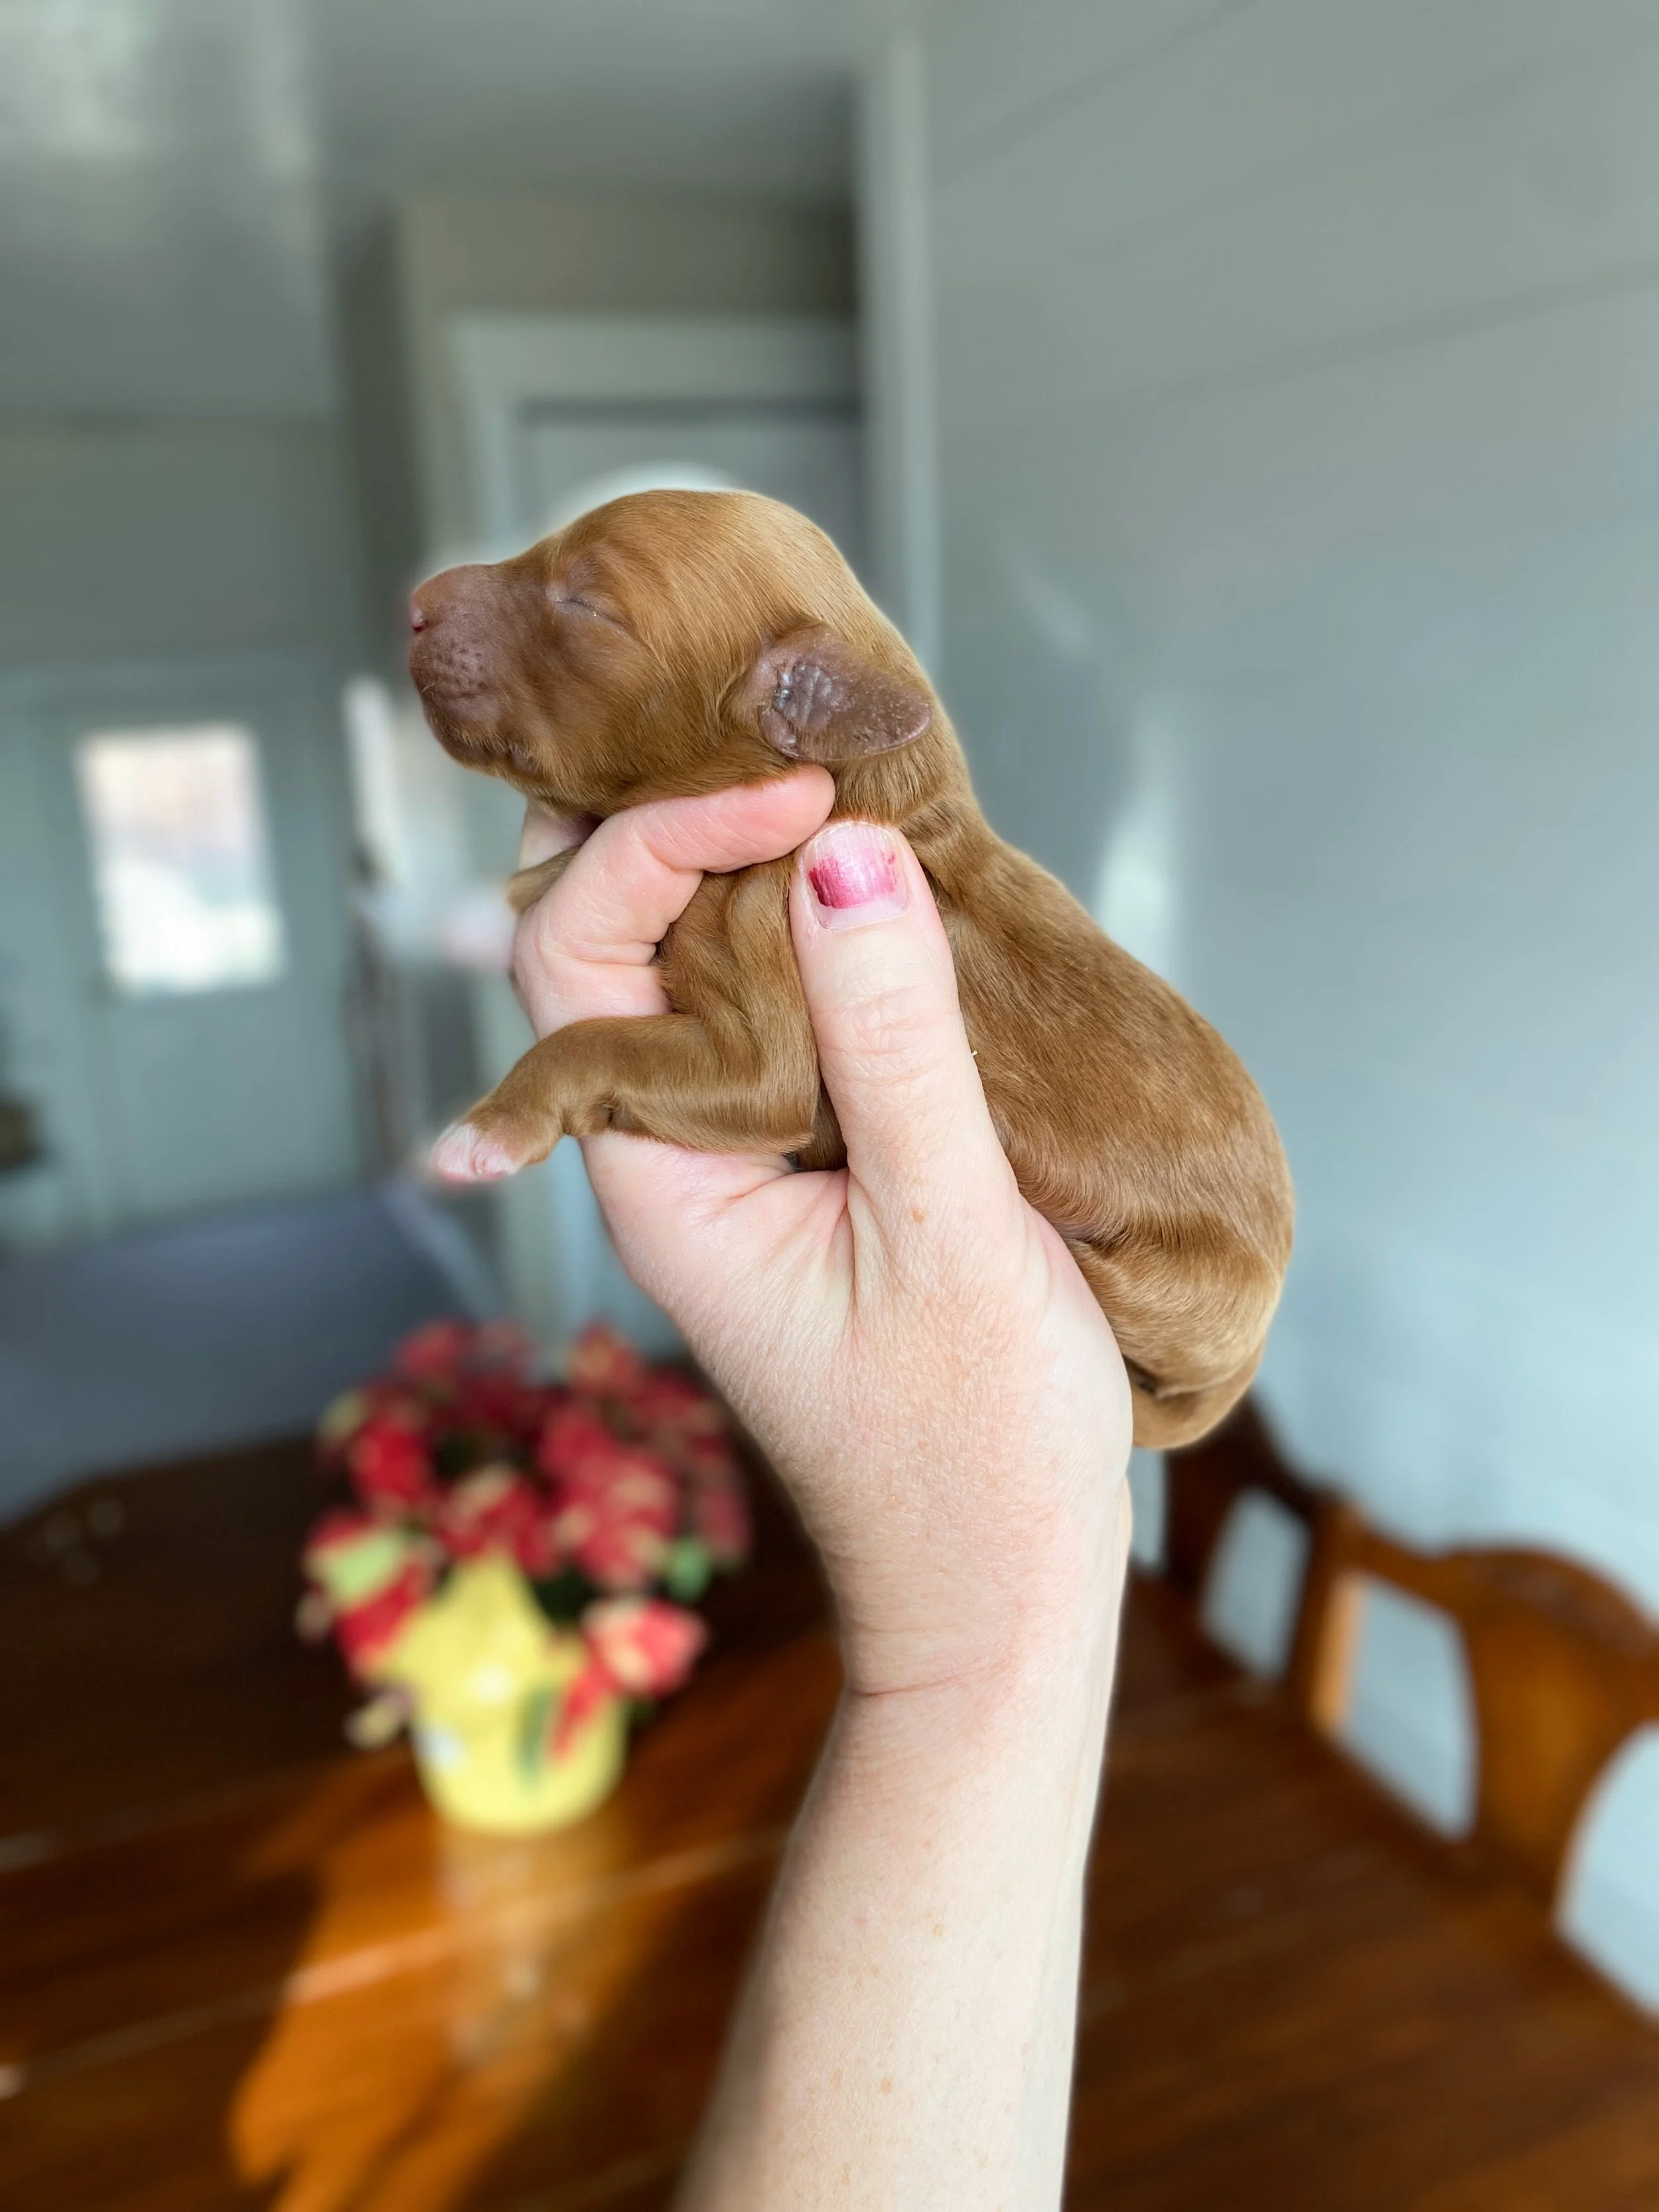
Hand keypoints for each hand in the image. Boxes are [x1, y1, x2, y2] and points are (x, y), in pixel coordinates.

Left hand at [506, 771, 1132, 1698]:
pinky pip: (785, 1023)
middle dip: (680, 823)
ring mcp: (743, 1163)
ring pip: (701, 973)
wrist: (1002, 1601)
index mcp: (658, 1173)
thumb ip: (896, 1048)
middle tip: (799, 747)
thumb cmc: (971, 1454)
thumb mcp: (950, 1236)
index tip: (802, 798)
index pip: (574, 949)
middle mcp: (674, 1154)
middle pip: (610, 940)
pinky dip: (821, 939)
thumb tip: (846, 853)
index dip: (662, 839)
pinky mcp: (816, 1174)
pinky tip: (891, 896)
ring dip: (754, 873)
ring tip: (847, 788)